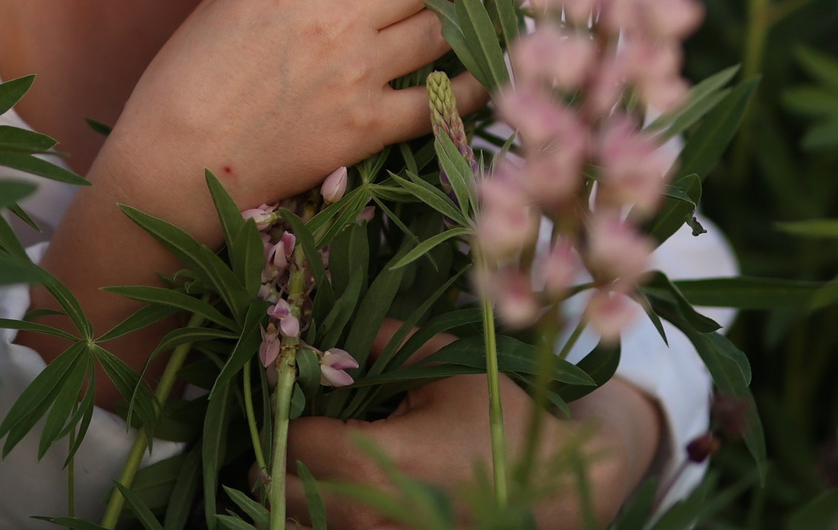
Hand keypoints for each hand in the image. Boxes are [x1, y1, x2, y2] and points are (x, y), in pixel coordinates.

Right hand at [92, 0, 488, 228]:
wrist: (173, 161)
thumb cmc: (188, 74)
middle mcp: (335, 19)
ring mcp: (357, 74)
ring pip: (444, 27)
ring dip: (463, 14)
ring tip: (467, 13)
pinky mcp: (368, 128)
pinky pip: (446, 100)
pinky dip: (470, 84)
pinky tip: (479, 73)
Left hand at [284, 372, 664, 529]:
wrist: (554, 489)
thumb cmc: (498, 419)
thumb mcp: (442, 364)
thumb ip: (376, 340)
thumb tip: (320, 327)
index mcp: (380, 460)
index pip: (292, 443)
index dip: (285, 416)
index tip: (292, 398)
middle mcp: (373, 515)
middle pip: (285, 492)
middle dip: (283, 457)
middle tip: (296, 431)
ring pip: (302, 524)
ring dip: (300, 494)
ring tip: (314, 464)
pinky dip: (326, 517)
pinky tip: (342, 491)